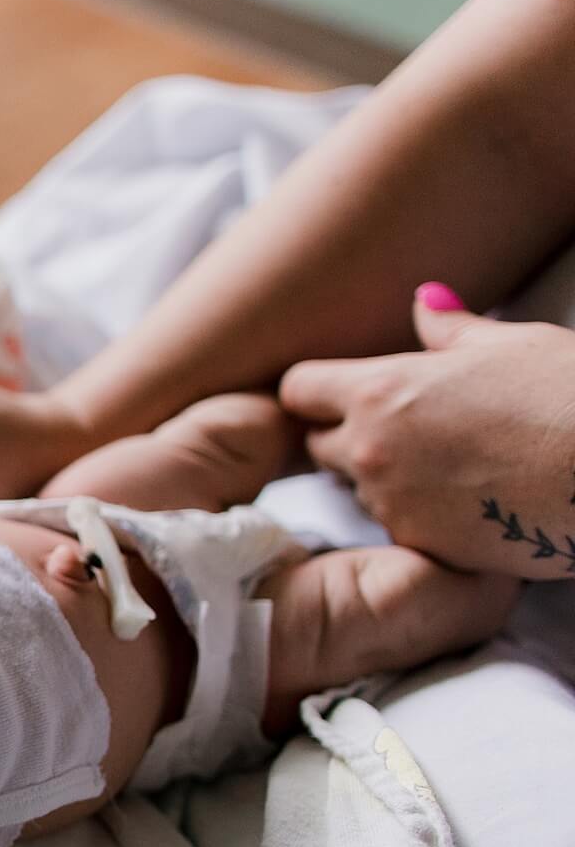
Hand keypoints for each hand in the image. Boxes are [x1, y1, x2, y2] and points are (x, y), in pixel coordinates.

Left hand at [280, 285, 574, 578]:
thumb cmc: (569, 395)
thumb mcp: (512, 346)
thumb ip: (452, 330)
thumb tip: (425, 300)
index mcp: (379, 390)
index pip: (298, 388)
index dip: (316, 390)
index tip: (339, 394)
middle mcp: (369, 449)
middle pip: (319, 445)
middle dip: (346, 436)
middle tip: (407, 431)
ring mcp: (392, 503)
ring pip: (359, 492)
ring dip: (385, 480)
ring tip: (452, 466)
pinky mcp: (422, 546)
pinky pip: (400, 529)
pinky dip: (421, 518)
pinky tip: (470, 503)